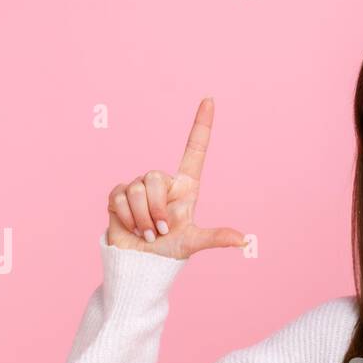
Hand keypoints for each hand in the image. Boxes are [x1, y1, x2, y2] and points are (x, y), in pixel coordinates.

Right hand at [106, 96, 246, 259]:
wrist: (141, 263)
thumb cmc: (170, 252)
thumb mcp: (193, 242)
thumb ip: (216, 237)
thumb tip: (244, 241)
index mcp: (185, 187)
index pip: (195, 150)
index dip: (201, 125)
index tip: (210, 99)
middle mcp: (163, 182)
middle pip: (154, 177)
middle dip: (156, 209)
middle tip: (159, 230)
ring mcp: (139, 187)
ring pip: (135, 189)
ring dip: (141, 217)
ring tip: (147, 232)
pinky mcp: (118, 194)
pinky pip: (119, 197)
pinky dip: (126, 217)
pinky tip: (130, 227)